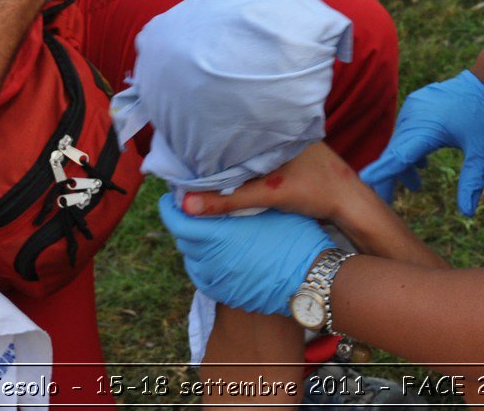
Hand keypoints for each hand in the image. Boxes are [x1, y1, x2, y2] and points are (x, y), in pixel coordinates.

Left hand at [158, 195, 332, 316]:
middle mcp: (211, 261)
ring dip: (194, 245)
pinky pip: (203, 277)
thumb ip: (235, 200)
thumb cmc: (294, 239)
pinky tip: (215, 254)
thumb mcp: (267, 208)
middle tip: (193, 208)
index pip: (177, 222)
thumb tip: (216, 188)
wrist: (312, 279)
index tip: (172, 198)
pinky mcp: (226, 295)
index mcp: (217, 237)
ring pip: (192, 260)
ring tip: (205, 229)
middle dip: (184, 223)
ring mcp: (218, 281)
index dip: (170, 208)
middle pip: (183, 240)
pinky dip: (203, 264)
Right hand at [180, 142, 358, 222]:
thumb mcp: (268, 194)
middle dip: (217, 147)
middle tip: (188, 158)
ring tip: (202, 166)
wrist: (350, 204)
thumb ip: (228, 201)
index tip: (185, 147)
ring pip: (249, 148)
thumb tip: (185, 204)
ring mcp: (286, 144)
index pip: (234, 125)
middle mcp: (280, 130)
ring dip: (231, 158)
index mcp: (276, 126)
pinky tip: (230, 175)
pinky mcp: (289, 158)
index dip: (210, 136)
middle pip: (239, 137)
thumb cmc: (315, 190)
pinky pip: (258, 158)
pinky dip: (244, 166)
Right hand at [358, 70, 483, 215]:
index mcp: (428, 128)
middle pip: (394, 152)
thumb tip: (468, 212)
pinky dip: (407, 148)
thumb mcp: (483, 152)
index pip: (400, 155)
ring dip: (403, 165)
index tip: (363, 182)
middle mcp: (414, 116)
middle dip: (390, 178)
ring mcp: (412, 108)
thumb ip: (472, 181)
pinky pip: (404, 130)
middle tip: (387, 203)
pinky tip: (420, 163)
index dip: (382, 171)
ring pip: (398, 142)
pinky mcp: (414, 105)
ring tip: (416, 186)